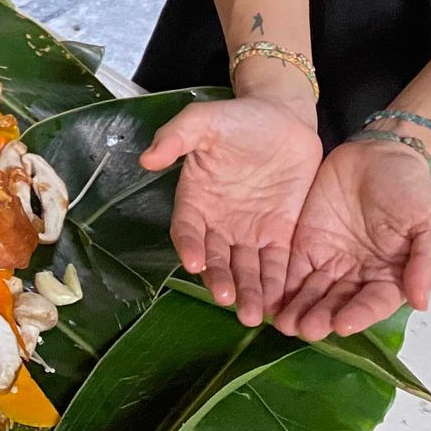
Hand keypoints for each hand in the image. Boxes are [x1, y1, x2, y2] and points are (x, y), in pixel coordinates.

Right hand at [141, 95, 323, 325]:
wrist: (283, 117)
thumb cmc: (238, 118)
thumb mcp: (203, 120)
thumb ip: (176, 137)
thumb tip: (147, 158)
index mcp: (196, 199)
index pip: (187, 230)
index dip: (188, 247)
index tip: (192, 263)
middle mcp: (220, 223)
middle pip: (216, 259)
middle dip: (221, 280)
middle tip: (228, 299)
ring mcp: (250, 231)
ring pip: (246, 269)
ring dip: (248, 292)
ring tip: (252, 313)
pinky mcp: (280, 234)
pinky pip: (277, 264)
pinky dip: (277, 284)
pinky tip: (279, 302)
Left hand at [274, 139, 430, 340]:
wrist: (379, 153)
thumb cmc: (412, 189)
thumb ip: (427, 262)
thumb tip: (421, 301)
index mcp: (391, 277)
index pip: (373, 303)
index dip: (359, 315)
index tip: (343, 325)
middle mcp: (358, 276)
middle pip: (338, 303)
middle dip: (321, 317)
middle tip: (305, 329)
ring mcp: (330, 260)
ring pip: (312, 292)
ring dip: (299, 308)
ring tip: (285, 323)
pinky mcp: (305, 243)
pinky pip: (292, 268)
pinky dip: (281, 285)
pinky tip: (269, 298)